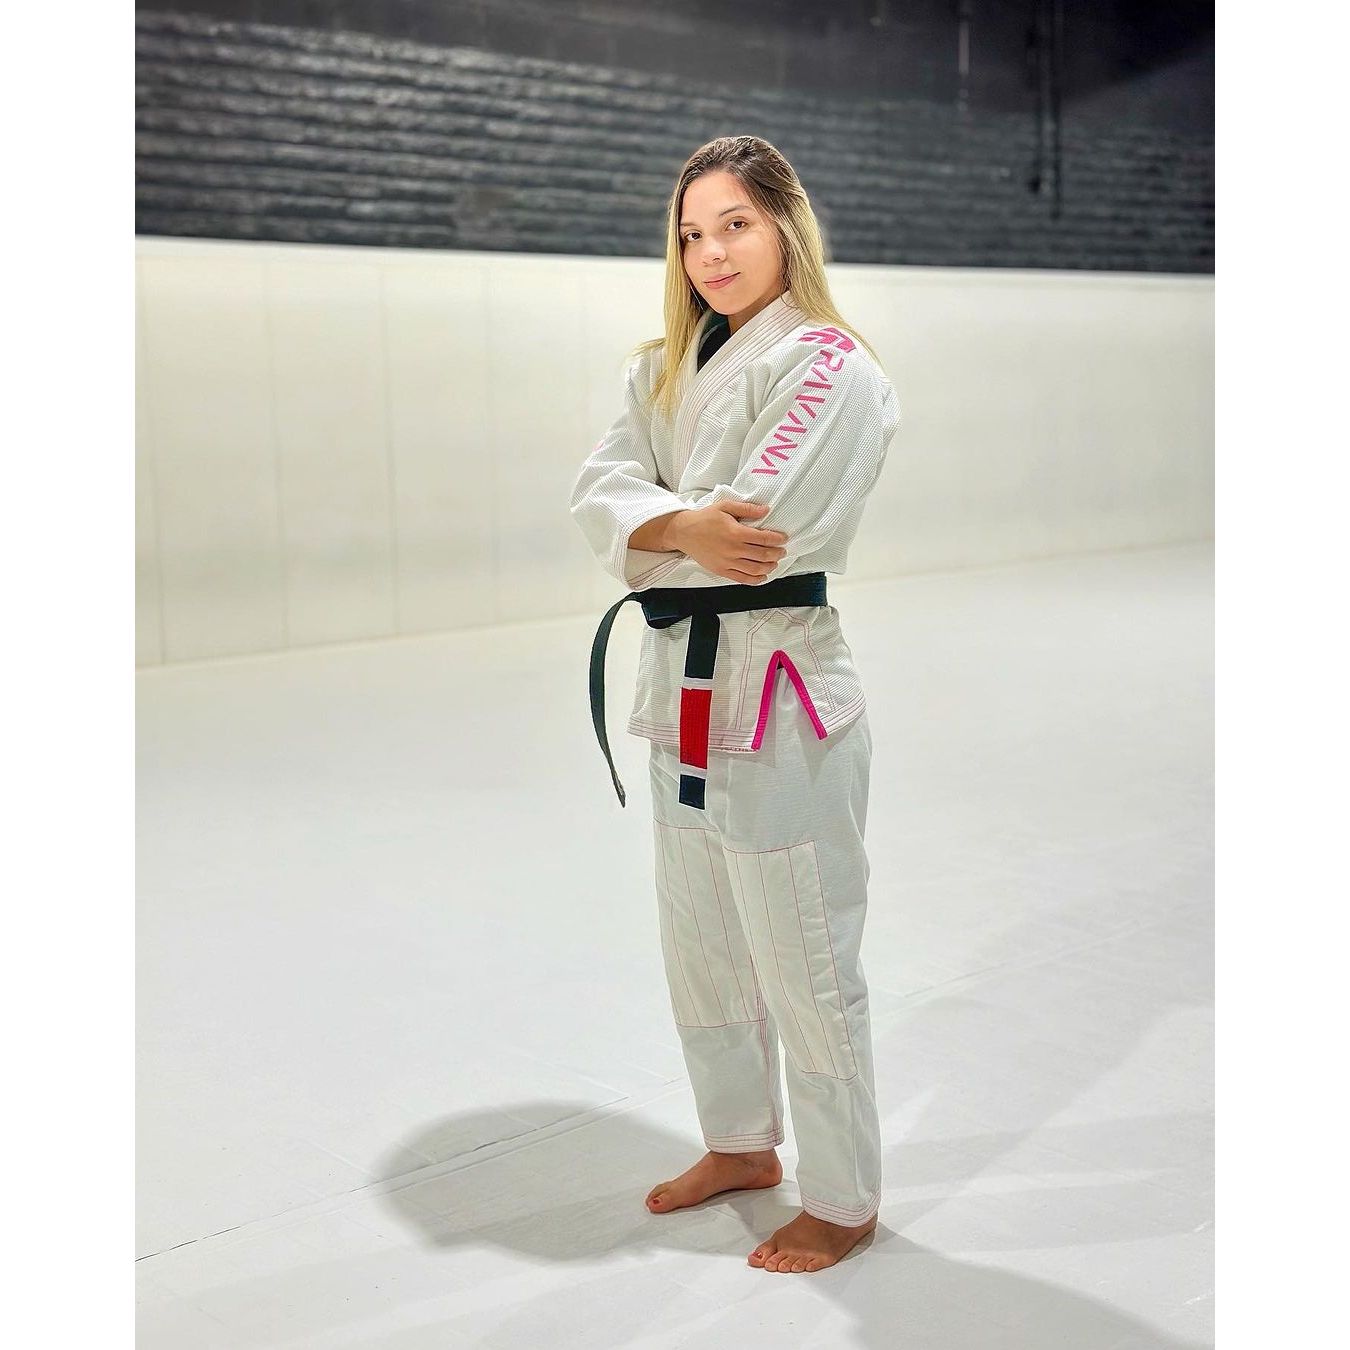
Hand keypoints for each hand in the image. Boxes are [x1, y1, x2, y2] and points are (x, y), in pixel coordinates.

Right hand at [671, 501, 788, 583]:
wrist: (684, 532)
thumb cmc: (705, 518)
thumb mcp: (725, 506)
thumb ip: (747, 508)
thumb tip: (766, 510)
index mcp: (736, 532)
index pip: (764, 538)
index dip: (777, 539)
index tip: (783, 538)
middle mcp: (733, 549)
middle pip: (763, 555)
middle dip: (777, 553)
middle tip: (782, 550)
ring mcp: (727, 562)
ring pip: (755, 569)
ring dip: (769, 567)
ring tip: (774, 562)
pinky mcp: (722, 571)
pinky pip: (742, 579)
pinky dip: (756, 579)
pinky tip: (762, 575)